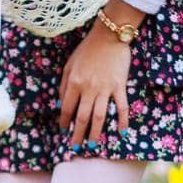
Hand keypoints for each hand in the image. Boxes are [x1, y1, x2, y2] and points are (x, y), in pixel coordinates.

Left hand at [58, 27, 131, 146]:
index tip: (63, 130)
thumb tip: (59, 104)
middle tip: (75, 147)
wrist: (109, 35)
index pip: (66, 108)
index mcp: (74, 82)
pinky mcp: (120, 86)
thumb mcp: (69, 64)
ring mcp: (105, 88)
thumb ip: (64, 84)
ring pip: (99, 116)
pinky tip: (122, 132)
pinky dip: (122, 121)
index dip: (64, 121)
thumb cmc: (87, 49)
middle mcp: (89, 88)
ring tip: (93, 145)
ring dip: (96, 133)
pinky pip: (122, 107)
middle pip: (82, 117)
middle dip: (78, 134)